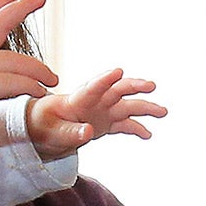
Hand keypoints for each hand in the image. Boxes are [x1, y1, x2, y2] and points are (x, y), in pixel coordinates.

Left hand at [27, 68, 168, 160]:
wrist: (42, 128)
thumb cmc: (42, 125)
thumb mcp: (51, 132)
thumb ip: (70, 133)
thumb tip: (88, 131)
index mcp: (78, 100)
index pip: (93, 87)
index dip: (105, 79)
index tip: (118, 71)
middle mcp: (95, 102)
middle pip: (117, 90)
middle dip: (134, 86)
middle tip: (151, 86)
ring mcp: (102, 111)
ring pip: (127, 106)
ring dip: (145, 107)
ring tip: (162, 112)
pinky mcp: (105, 123)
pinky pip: (124, 124)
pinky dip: (137, 128)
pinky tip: (148, 134)